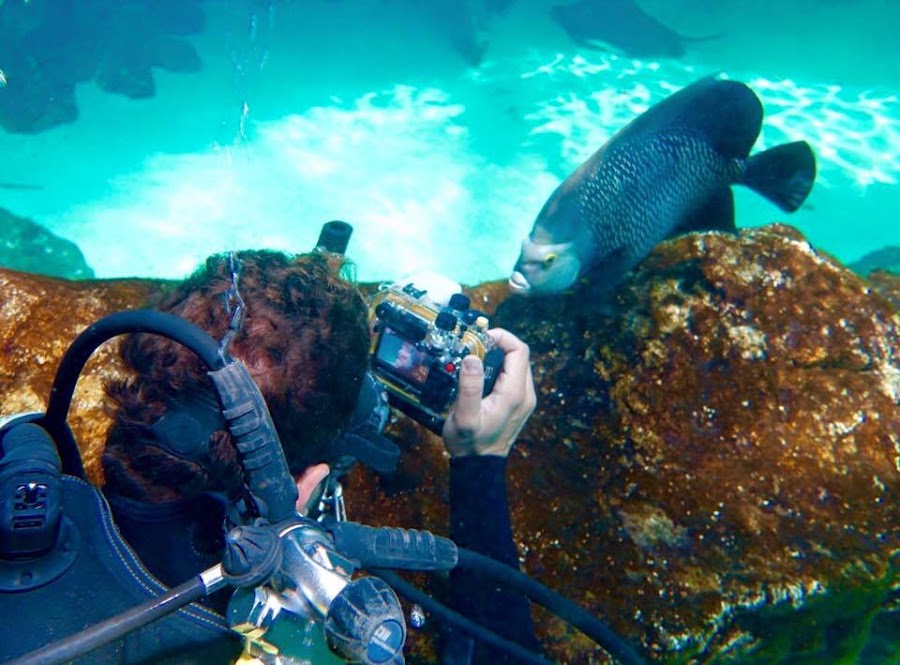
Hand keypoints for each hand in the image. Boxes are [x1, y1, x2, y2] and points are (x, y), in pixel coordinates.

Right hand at [442, 328, 536, 456]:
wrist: (479, 466)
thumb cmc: (469, 444)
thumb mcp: (463, 417)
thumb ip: (469, 387)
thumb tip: (472, 358)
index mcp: (515, 394)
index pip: (519, 350)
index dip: (501, 337)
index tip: (479, 338)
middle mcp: (525, 394)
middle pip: (519, 355)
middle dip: (498, 345)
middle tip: (473, 346)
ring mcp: (524, 399)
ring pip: (517, 364)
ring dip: (498, 356)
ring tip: (474, 358)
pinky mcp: (519, 403)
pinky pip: (513, 376)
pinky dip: (499, 367)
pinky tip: (481, 373)